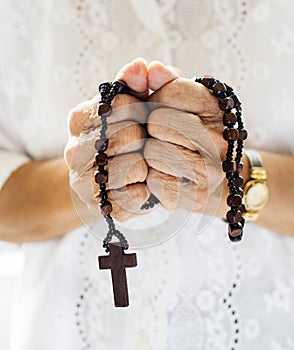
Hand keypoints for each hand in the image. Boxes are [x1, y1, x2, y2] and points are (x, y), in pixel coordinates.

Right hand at [64, 58, 151, 220]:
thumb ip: (140, 82)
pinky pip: (135, 195)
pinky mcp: (99, 206)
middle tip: (144, 142)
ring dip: (148, 164)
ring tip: (143, 163)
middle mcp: (74, 149)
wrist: (114, 178)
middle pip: (130, 135)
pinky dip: (145, 188)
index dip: (141, 109)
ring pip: (134, 166)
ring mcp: (83, 181)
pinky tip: (140, 184)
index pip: (121, 103)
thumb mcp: (136, 101)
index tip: (141, 114)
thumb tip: (143, 66)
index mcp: (80, 118)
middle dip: (147, 137)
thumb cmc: (130, 135)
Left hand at [144, 62, 228, 216]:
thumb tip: (149, 67)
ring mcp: (210, 169)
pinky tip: (163, 175)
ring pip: (152, 152)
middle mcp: (219, 138)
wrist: (211, 177)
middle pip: (157, 122)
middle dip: (151, 128)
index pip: (168, 91)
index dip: (156, 101)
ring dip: (149, 154)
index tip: (164, 110)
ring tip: (163, 156)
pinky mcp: (195, 196)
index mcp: (216, 106)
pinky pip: (153, 180)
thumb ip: (163, 80)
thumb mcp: (181, 101)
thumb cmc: (189, 133)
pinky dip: (152, 178)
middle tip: (162, 136)